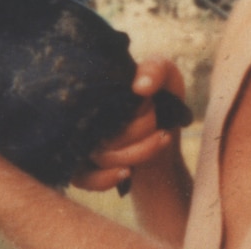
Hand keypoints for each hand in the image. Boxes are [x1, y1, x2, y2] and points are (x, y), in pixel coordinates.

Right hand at [71, 57, 185, 191]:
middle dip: (139, 129)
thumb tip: (139, 88)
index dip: (130, 109)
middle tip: (157, 119)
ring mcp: (83, 143)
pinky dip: (106, 178)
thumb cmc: (159, 94)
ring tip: (162, 137)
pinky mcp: (88, 169)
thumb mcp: (164, 73)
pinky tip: (128, 172)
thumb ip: (154, 70)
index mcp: (96, 92)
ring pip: (103, 156)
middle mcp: (84, 116)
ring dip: (138, 151)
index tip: (151, 104)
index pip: (96, 101)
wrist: (166, 126)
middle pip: (104, 131)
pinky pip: (85, 179)